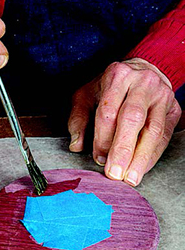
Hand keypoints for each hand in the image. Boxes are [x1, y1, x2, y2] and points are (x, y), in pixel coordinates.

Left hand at [68, 59, 181, 185]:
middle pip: (132, 118)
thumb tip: (76, 145)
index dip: (102, 138)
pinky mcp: (173, 109)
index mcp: (117, 76)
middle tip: (115, 173)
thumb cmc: (109, 87)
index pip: (109, 111)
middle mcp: (142, 82)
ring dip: (141, 157)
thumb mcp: (86, 95)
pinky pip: (164, 135)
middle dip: (123, 149)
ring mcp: (161, 95)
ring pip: (153, 129)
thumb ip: (78, 119)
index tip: (98, 158)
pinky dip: (153, 155)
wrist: (142, 71)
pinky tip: (142, 168)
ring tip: (131, 178)